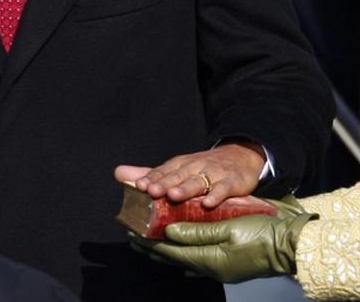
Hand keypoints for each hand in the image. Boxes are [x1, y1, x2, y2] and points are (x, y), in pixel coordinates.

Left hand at [114, 141, 266, 207]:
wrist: (241, 156)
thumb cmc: (204, 167)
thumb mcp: (177, 168)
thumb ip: (150, 174)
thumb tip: (119, 173)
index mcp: (180, 165)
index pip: (163, 171)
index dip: (151, 178)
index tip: (138, 186)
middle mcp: (195, 167)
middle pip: (177, 176)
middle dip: (164, 183)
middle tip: (150, 191)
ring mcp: (214, 174)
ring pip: (197, 181)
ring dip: (185, 188)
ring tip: (173, 196)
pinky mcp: (232, 181)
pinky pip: (223, 188)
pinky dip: (216, 194)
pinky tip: (208, 203)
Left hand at [129, 205, 316, 283]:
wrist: (294, 243)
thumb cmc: (265, 234)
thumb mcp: (230, 227)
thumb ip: (198, 230)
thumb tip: (170, 231)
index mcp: (211, 261)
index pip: (172, 252)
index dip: (150, 243)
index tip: (132, 234)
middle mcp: (213, 267)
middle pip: (175, 257)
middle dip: (154, 247)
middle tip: (134, 236)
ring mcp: (222, 266)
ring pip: (186, 257)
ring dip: (168, 247)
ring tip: (152, 238)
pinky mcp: (229, 261)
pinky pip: (200, 256)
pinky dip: (186, 248)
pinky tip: (181, 245)